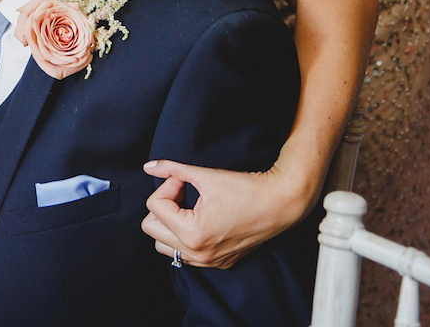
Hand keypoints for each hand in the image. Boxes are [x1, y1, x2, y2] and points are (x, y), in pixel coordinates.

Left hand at [140, 159, 308, 269]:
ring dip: (169, 224)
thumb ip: (172, 170)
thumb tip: (149, 166)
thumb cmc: (246, 189)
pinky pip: (184, 254)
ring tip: (188, 208)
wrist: (280, 204)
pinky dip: (183, 237)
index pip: (155, 206)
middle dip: (163, 206)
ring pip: (164, 245)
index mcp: (192, 234)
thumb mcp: (205, 176)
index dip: (168, 185)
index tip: (184, 179)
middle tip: (183, 192)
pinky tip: (199, 220)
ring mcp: (208, 261)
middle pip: (151, 228)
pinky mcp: (218, 262)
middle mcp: (198, 254)